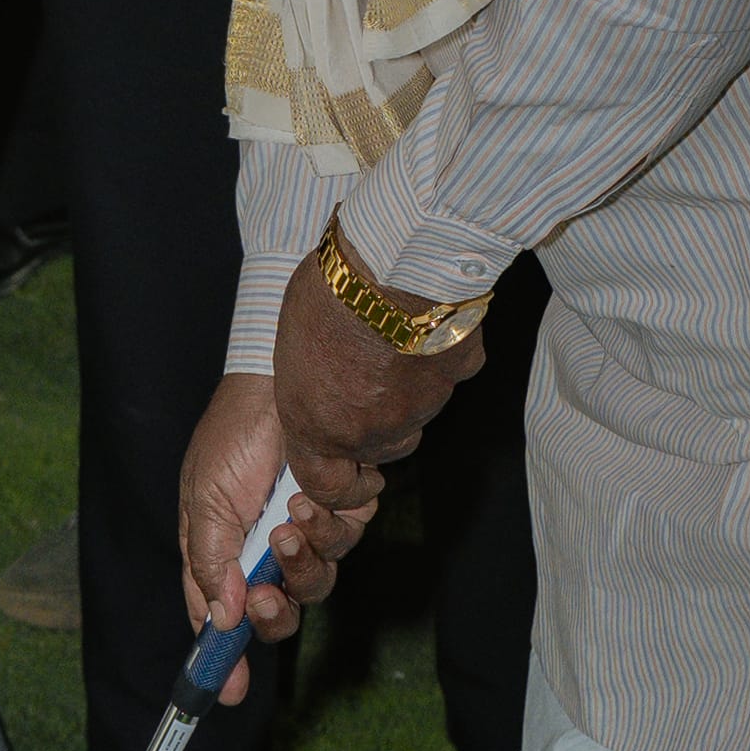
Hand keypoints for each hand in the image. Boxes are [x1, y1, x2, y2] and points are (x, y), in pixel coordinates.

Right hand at [176, 379, 378, 706]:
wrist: (278, 383)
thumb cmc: (232, 438)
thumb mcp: (205, 502)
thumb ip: (212, 563)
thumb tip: (224, 621)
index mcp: (223, 557)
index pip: (221, 621)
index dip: (226, 659)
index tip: (231, 693)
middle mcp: (265, 552)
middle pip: (280, 612)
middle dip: (276, 611)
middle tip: (267, 593)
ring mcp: (306, 532)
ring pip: (320, 577)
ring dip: (307, 553)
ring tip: (293, 512)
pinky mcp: (342, 509)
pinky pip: (349, 535)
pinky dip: (334, 517)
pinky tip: (314, 488)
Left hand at [273, 240, 479, 512]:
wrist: (385, 263)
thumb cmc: (326, 296)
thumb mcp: (293, 347)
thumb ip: (310, 384)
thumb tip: (320, 386)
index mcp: (317, 426)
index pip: (328, 486)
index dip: (342, 486)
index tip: (354, 475)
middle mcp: (369, 430)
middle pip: (381, 448)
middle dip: (379, 427)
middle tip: (371, 377)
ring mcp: (419, 409)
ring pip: (417, 414)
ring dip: (409, 392)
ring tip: (392, 339)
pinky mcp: (456, 379)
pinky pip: (449, 374)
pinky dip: (439, 356)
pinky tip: (425, 320)